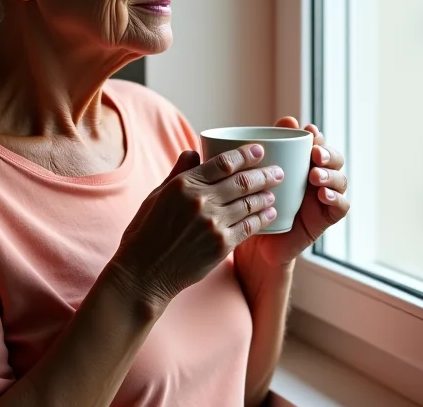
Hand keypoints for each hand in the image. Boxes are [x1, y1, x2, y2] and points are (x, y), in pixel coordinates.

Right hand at [110, 145, 285, 308]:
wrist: (145, 271)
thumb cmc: (147, 230)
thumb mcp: (157, 194)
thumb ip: (179, 172)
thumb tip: (194, 151)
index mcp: (183, 184)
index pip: (222, 163)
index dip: (245, 154)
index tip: (259, 150)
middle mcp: (200, 200)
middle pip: (242, 181)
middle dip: (264, 174)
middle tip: (277, 171)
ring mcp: (212, 223)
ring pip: (249, 203)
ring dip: (265, 195)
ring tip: (274, 191)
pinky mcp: (221, 245)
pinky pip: (249, 227)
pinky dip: (262, 218)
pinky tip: (270, 214)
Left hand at [234, 118, 349, 279]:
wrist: (254, 244)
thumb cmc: (250, 205)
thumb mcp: (247, 179)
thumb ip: (250, 156)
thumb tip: (236, 137)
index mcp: (298, 162)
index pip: (315, 142)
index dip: (316, 135)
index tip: (308, 130)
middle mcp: (313, 177)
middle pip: (333, 158)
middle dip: (328, 152)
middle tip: (315, 154)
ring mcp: (321, 197)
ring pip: (340, 179)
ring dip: (331, 174)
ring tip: (315, 175)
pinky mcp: (323, 218)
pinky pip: (340, 207)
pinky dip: (336, 199)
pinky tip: (323, 195)